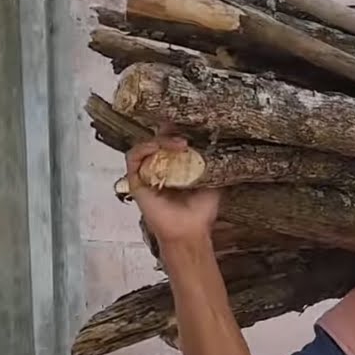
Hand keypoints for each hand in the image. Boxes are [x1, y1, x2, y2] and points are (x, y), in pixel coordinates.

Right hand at [125, 128, 219, 244]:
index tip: (192, 123)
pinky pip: (133, 158)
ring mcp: (147, 173)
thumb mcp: (214, 180)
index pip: (172, 140)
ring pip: (146, 146)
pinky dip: (143, 149)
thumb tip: (221, 141)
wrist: (190, 231)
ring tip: (179, 144)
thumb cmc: (202, 211)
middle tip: (187, 135)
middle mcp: (160, 167)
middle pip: (158, 139)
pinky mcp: (135, 181)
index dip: (178, 129)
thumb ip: (214, 162)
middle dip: (171, 132)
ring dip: (161, 140)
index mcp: (177, 166)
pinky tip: (157, 147)